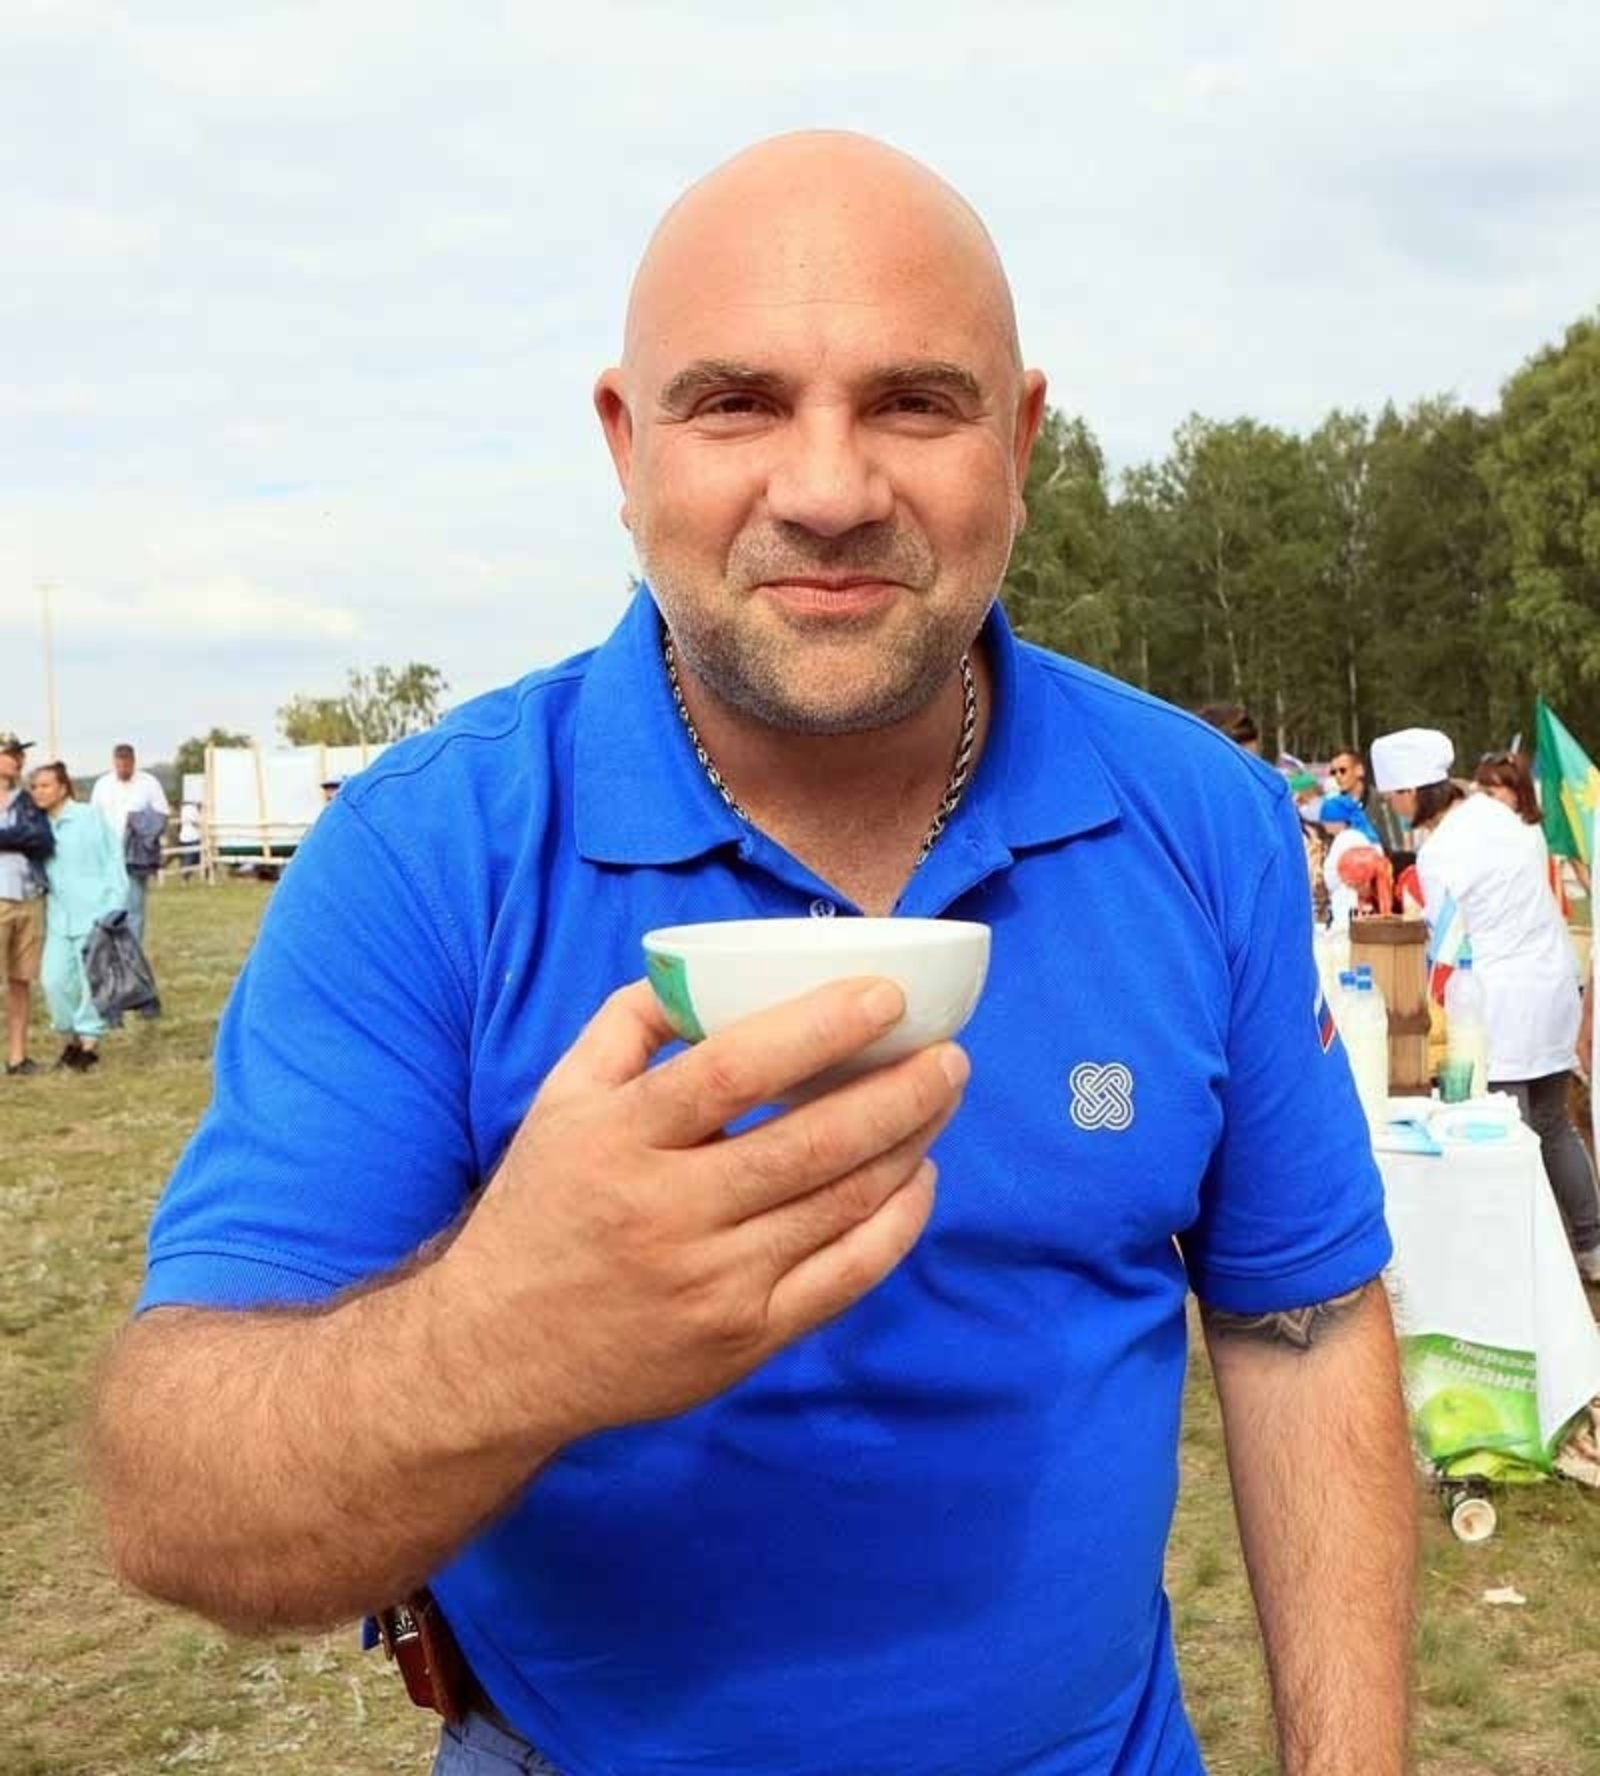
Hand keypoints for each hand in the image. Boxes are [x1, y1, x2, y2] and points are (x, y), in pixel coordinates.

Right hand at [438, 976, 966, 1444]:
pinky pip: (844, 1278)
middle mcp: (667, 1214)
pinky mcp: (745, 1340)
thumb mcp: (559, 1100)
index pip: (730, 1072)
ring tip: (942, 1096)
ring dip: (907, 1146)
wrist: (502, 1354)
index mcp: (618, 1140)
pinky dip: (897, 1225)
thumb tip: (708, 971)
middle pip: (807, 1145)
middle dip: (897, 1093)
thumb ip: (629, 1025)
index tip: (885, 996)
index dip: (817, 1028)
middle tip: (948, 1054)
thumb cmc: (544, 1207)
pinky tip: (919, 1178)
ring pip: (839, 1207)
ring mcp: (712, 1285)